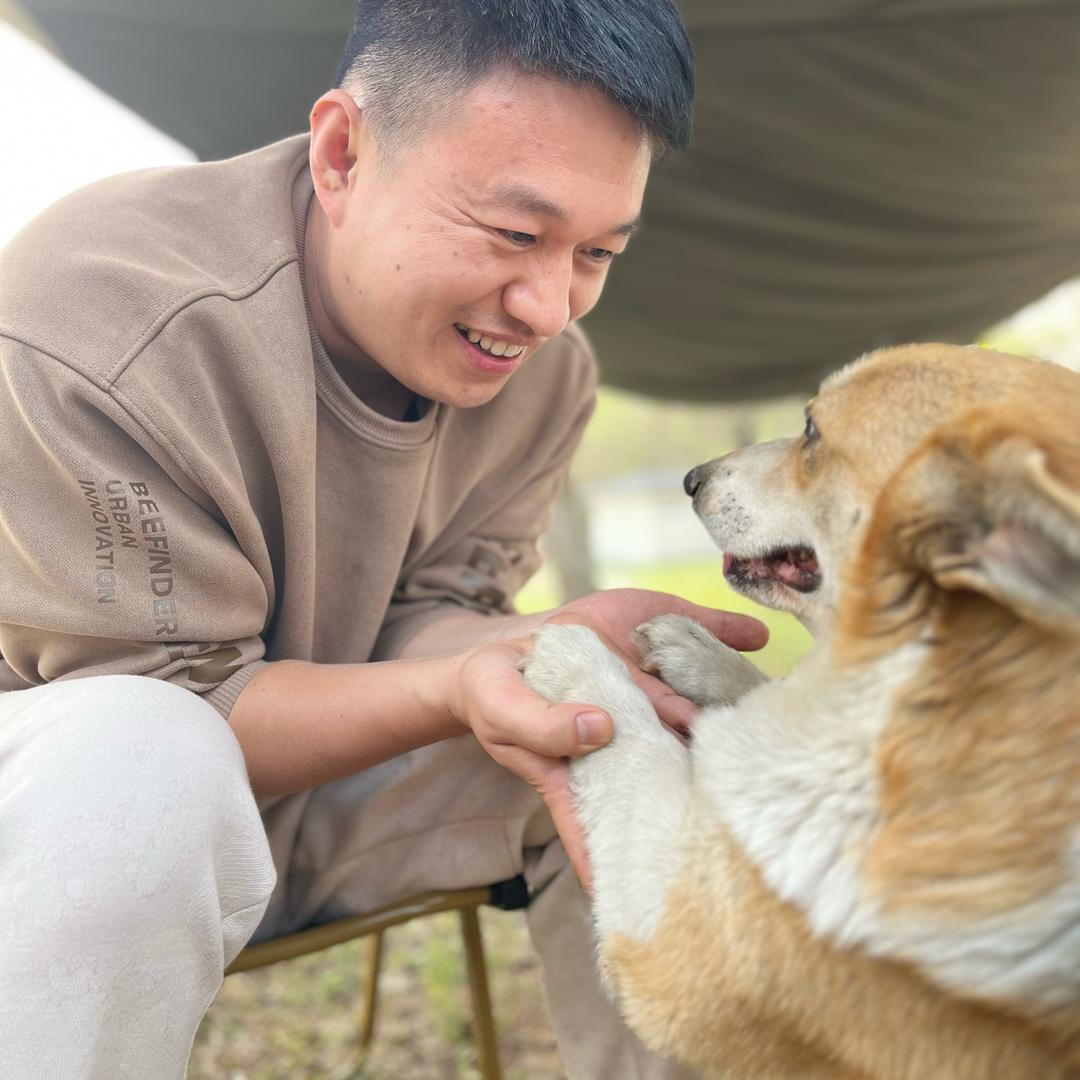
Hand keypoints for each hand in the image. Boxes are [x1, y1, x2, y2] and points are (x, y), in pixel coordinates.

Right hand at [445, 590, 766, 889]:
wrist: (510, 647)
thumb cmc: (497, 697)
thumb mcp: (505, 712)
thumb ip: (543, 725)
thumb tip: (601, 728)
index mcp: (589, 770)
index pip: (624, 824)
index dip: (654, 854)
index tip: (691, 889)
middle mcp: (630, 736)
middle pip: (676, 760)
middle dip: (709, 774)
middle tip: (742, 784)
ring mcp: (643, 694)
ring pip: (693, 704)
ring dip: (726, 705)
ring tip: (761, 712)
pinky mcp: (646, 654)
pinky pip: (688, 643)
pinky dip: (725, 634)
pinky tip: (754, 635)